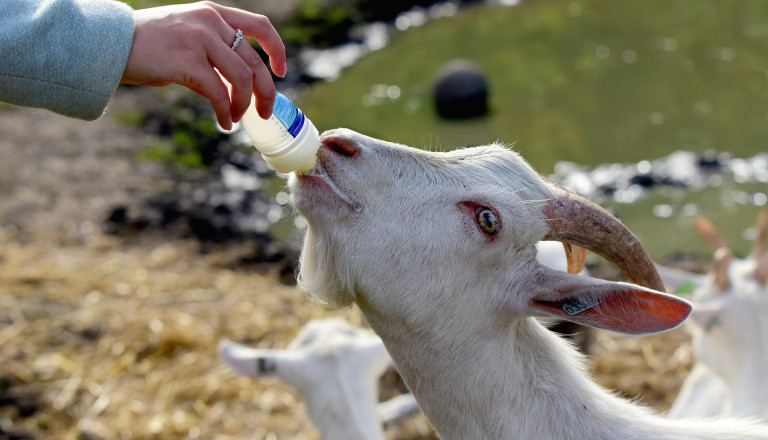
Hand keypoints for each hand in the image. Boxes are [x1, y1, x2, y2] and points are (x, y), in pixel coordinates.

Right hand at [121, 1, 286, 129]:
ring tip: (236, 118)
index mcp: (213, 13)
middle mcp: (210, 22)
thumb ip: (213, 48)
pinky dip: (226, 112)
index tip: (280, 71)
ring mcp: (200, 40)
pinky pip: (220, 93)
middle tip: (265, 112)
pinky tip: (224, 122)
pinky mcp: (188, 62)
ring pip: (242, 79)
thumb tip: (238, 81)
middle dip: (265, 92)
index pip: (260, 26)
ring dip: (244, 105)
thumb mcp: (186, 34)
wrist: (108, 43)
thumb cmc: (146, 45)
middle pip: (255, 62)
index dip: (277, 50)